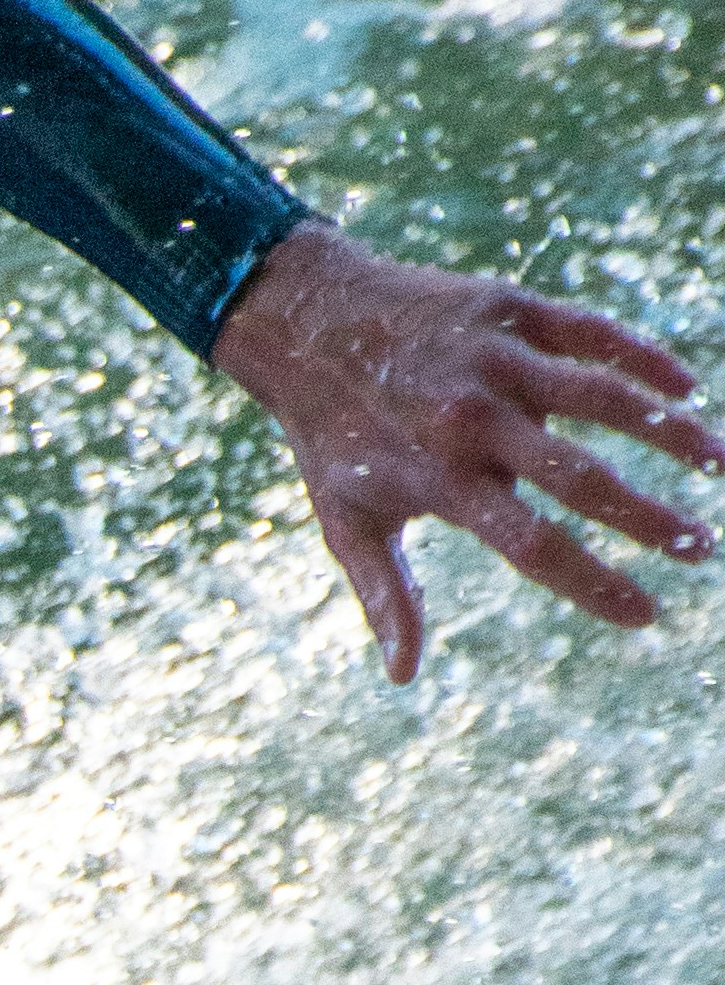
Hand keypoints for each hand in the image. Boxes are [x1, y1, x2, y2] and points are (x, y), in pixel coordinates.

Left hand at [215, 221, 712, 682]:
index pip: (535, 547)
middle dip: (649, 518)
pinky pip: (591, 333)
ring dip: (670, 433)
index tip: (645, 615)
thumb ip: (385, 594)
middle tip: (699, 548)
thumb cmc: (330, 435)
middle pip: (581, 478)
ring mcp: (496, 360)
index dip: (595, 585)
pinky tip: (687, 390)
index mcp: (442, 481)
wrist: (302, 318)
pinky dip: (644, 358)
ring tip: (719, 465)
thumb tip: (402, 675)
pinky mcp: (509, 309)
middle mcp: (473, 420)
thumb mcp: (346, 520)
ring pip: (602, 397)